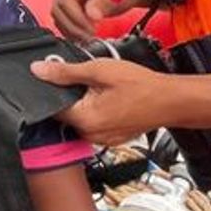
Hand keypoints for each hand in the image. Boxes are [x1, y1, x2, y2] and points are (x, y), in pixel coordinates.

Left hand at [31, 57, 172, 144]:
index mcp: (84, 120)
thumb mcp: (99, 70)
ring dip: (83, 104)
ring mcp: (102, 140)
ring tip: (103, 90)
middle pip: (65, 114)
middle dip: (70, 96)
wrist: (171, 100)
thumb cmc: (141, 85)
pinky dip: (96, 112)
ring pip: (79, 119)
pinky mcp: (111, 139)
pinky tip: (110, 100)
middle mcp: (90, 135)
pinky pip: (94, 125)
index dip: (52, 89)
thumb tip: (38, 70)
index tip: (60, 77)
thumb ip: (65, 72)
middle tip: (89, 81)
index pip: (52, 107)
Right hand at [52, 0, 155, 40]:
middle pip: (58, 10)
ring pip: (58, 18)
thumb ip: (104, 3)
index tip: (91, 29)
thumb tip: (92, 15)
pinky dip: (72, 30)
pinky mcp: (68, 6)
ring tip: (90, 37)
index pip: (65, 0)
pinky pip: (63, 21)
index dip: (76, 18)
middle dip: (73, 26)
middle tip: (90, 37)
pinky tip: (85, 34)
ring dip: (72, 30)